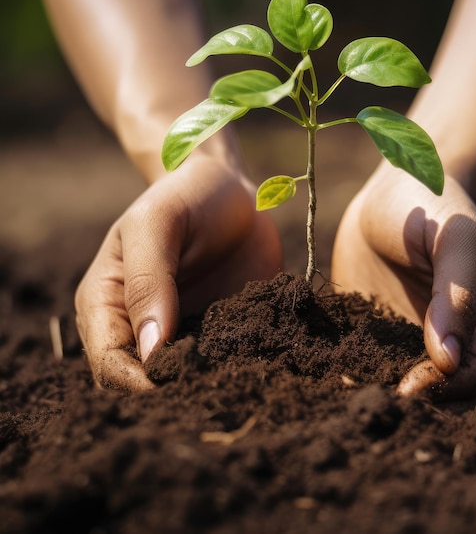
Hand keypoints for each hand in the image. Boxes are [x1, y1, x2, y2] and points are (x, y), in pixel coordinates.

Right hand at [75, 154, 280, 390]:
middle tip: (210, 389)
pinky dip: (241, 366)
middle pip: (143, 382)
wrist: (232, 189)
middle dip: (171, 392)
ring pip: (187, 379)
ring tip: (237, 382)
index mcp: (108, 303)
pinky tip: (262, 364)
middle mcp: (142, 326)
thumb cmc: (184, 197)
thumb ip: (148, 283)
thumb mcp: (156, 225)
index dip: (135, 382)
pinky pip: (228, 360)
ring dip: (208, 385)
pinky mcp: (224, 329)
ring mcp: (186, 330)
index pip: (109, 363)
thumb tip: (152, 352)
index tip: (174, 383)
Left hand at [332, 164, 475, 402]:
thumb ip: (457, 294)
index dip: (446, 388)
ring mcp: (419, 337)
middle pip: (449, 392)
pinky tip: (337, 373)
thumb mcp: (455, 238)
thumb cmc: (433, 206)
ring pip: (413, 385)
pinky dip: (361, 373)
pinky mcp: (383, 332)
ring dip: (388, 393)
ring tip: (353, 393)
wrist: (393, 192)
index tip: (407, 389)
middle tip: (377, 400)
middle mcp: (459, 336)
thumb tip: (450, 360)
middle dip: (419, 402)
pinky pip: (376, 362)